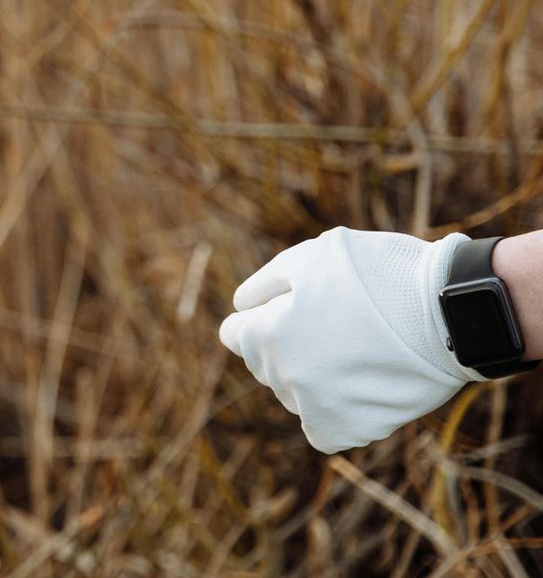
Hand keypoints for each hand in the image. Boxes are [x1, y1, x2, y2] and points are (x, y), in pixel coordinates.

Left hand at [219, 228, 481, 453]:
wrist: (450, 312)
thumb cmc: (378, 274)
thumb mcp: (309, 257)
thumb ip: (264, 286)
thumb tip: (241, 309)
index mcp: (269, 334)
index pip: (236, 335)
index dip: (258, 318)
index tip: (284, 310)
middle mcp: (286, 377)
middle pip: (265, 364)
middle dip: (284, 343)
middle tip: (329, 323)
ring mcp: (320, 407)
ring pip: (293, 395)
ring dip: (308, 376)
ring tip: (351, 349)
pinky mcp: (354, 429)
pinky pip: (324, 428)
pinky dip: (333, 411)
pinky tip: (355, 385)